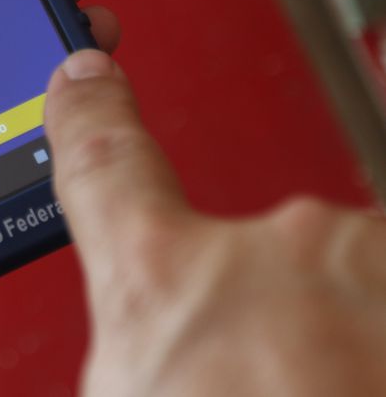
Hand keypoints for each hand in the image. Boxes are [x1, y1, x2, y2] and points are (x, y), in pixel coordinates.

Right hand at [46, 50, 385, 395]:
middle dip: (278, 325)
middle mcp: (270, 245)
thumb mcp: (133, 389)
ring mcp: (369, 260)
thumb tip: (158, 344)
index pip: (102, 161)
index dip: (90, 110)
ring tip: (333, 391)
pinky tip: (363, 378)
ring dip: (357, 344)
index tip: (87, 79)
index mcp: (158, 276)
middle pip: (264, 257)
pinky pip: (384, 288)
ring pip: (354, 285)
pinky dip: (378, 338)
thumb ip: (143, 352)